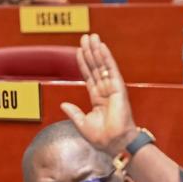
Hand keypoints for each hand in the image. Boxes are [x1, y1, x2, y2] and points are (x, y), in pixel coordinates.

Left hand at [60, 34, 137, 157]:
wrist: (114, 143)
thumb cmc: (102, 138)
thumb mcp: (82, 123)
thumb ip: (74, 112)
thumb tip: (63, 105)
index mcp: (97, 99)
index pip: (89, 76)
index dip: (83, 63)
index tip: (78, 50)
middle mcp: (105, 91)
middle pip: (96, 67)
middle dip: (90, 52)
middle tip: (85, 37)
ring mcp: (112, 89)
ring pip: (102, 65)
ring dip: (97, 50)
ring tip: (92, 37)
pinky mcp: (119, 88)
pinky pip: (111, 70)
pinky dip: (106, 58)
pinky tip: (101, 47)